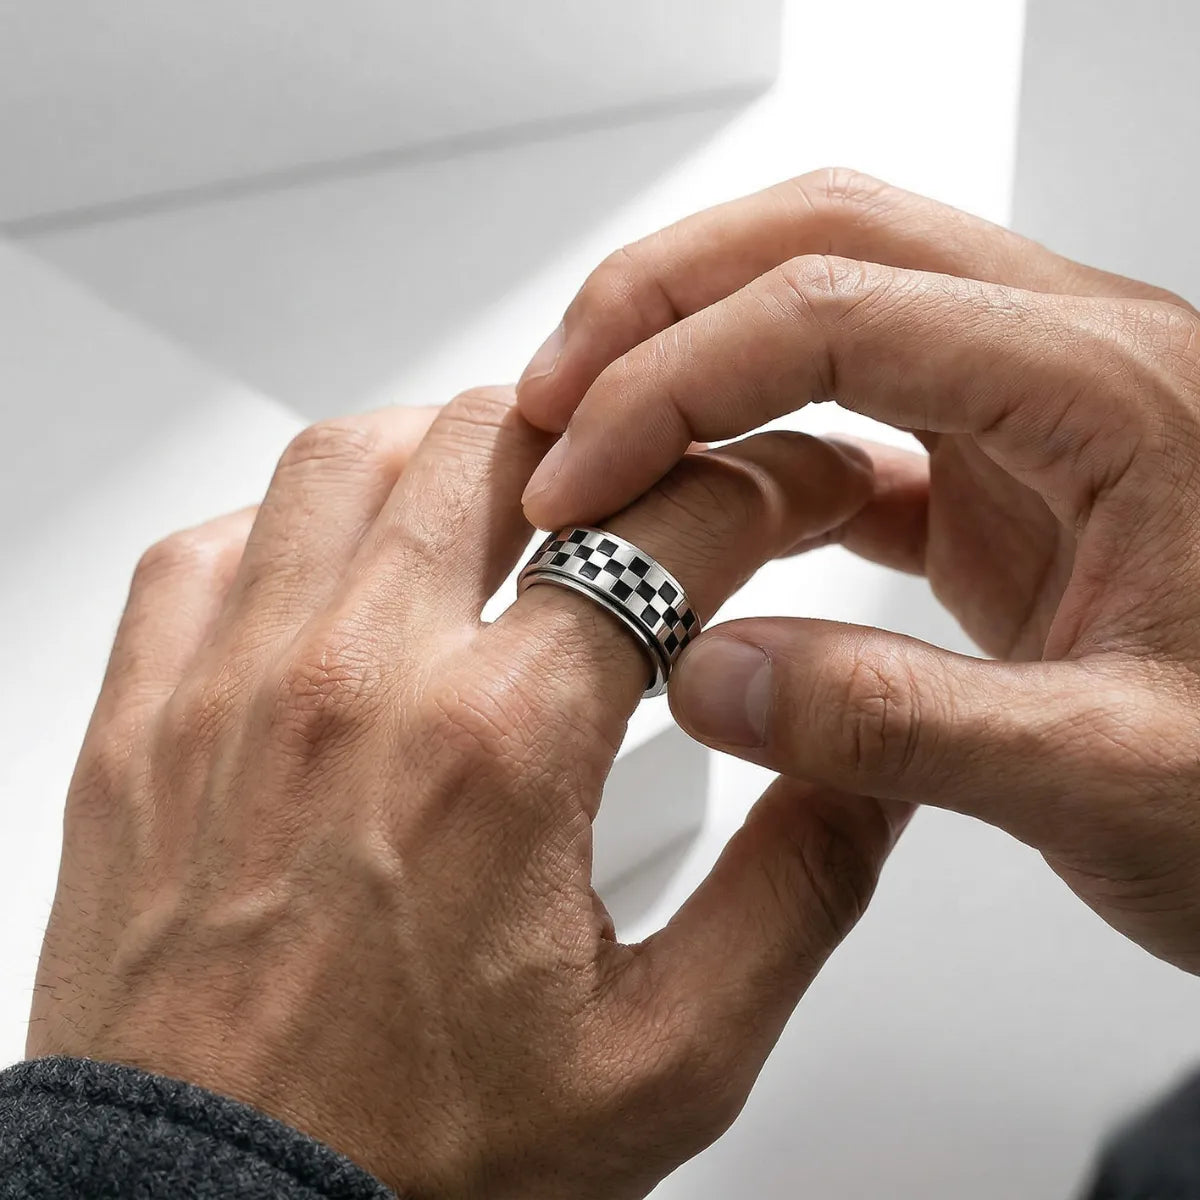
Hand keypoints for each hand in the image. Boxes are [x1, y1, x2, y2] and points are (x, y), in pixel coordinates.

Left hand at [28, 389, 903, 1198]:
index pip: (668, 526)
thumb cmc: (420, 1161)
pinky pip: (204, 548)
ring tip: (509, 500)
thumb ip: (797, 885)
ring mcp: (226, 688)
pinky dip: (290, 522)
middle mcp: (352, 684)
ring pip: (344, 457)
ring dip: (448, 449)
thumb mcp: (671, 1056)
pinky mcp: (141, 723)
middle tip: (654, 477)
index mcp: (498, 749)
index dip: (767, 481)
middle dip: (611, 435)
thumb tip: (865, 753)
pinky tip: (343, 569)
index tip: (794, 488)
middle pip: (500, 439)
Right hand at [516, 168, 1199, 972]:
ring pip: (826, 305)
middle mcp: (1069, 369)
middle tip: (553, 399)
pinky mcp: (999, 482)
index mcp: (1116, 395)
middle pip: (822, 242)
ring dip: (693, 355)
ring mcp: (1028, 417)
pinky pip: (848, 416)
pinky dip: (746, 441)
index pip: (837, 311)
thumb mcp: (1112, 778)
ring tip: (596, 438)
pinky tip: (694, 506)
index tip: (577, 481)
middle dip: (659, 305)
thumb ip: (900, 728)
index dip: (673, 383)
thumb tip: (708, 682)